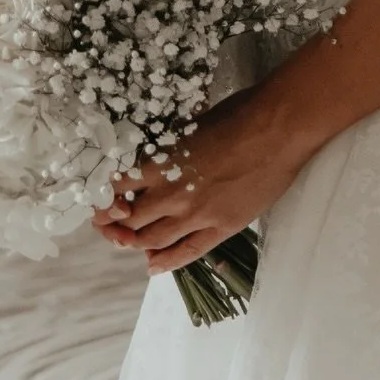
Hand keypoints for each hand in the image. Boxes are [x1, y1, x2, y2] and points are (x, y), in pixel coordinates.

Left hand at [90, 88, 305, 276]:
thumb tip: (159, 158)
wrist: (278, 127)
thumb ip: (171, 149)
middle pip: (129, 221)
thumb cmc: (238, 114)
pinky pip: (186, 253)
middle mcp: (172, 193)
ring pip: (151, 241)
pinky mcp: (221, 227)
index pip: (117, 190)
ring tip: (130, 243)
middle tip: (112, 226)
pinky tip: (153, 265)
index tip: (101, 202)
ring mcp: (196, 215)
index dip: (104, 200)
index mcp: (162, 163)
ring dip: (135, 244)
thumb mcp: (191, 126)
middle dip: (115, 226)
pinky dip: (165, 262)